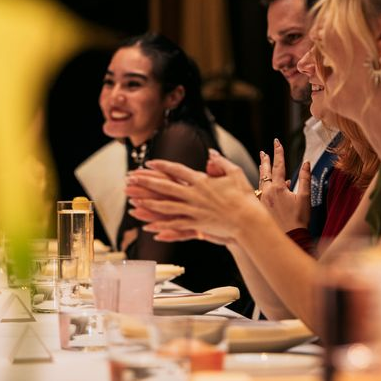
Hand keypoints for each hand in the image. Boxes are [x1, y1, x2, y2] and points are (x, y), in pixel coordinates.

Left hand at [127, 157, 258, 243]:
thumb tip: (210, 153)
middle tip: (130, 179)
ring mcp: (194, 211)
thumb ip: (220, 162)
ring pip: (165, 206)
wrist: (249, 220)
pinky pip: (174, 225)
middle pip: (165, 187)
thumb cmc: (244, 196)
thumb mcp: (235, 173)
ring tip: (132, 201)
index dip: (161, 166)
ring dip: (148, 203)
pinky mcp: (196, 225)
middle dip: (146, 183)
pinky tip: (148, 226)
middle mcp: (194, 195)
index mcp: (202, 181)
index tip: (148, 163)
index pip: (177, 170)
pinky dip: (161, 226)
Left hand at [258, 140, 310, 232]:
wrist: (290, 236)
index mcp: (277, 188)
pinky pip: (261, 192)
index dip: (278, 152)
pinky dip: (265, 186)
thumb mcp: (305, 197)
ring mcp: (262, 200)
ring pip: (261, 182)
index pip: (278, 165)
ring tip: (262, 164)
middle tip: (264, 152)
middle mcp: (267, 192)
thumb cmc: (299, 219)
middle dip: (265, 160)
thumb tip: (306, 163)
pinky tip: (269, 186)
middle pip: (265, 172)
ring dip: (262, 172)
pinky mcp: (261, 208)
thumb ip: (305, 178)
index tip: (277, 142)